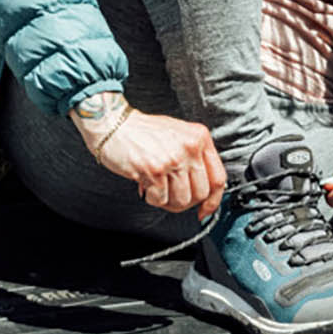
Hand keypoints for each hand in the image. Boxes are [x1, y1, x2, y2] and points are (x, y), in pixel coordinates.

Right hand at [74, 96, 225, 218]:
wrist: (114, 124)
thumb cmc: (143, 132)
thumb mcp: (179, 135)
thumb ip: (195, 157)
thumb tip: (205, 190)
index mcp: (200, 137)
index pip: (218, 178)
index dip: (213, 201)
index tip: (206, 210)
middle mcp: (190, 147)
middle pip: (201, 193)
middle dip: (185, 201)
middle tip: (171, 195)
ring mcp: (174, 159)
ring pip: (182, 200)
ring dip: (167, 201)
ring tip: (156, 188)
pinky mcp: (155, 170)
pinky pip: (161, 200)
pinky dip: (152, 198)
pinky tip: (145, 186)